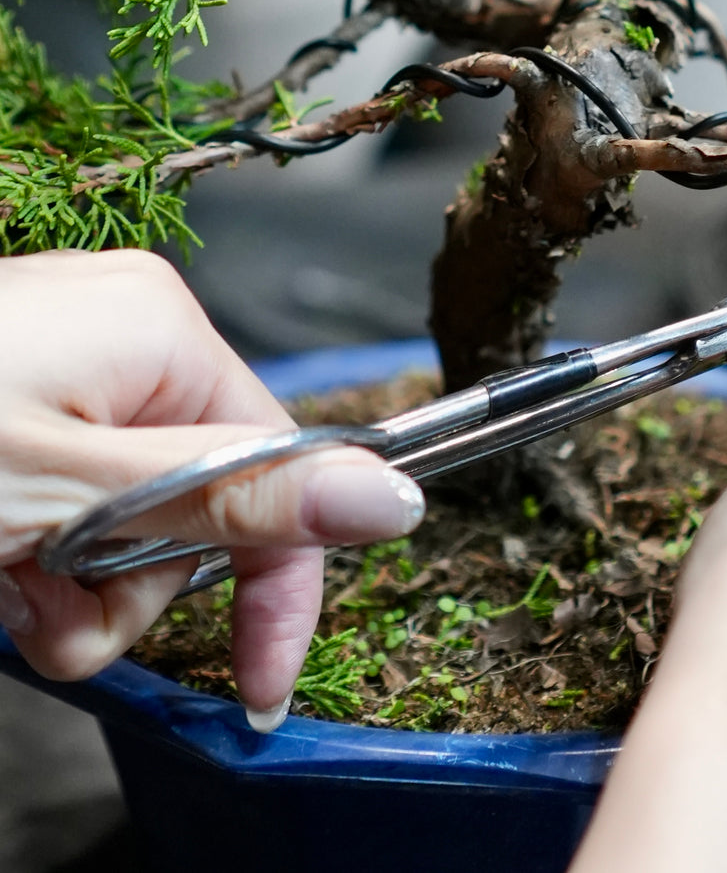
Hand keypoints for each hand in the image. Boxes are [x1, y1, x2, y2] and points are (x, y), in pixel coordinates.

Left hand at [0, 250, 424, 727]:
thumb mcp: (74, 496)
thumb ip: (245, 500)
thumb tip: (397, 497)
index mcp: (160, 331)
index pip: (286, 468)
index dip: (280, 586)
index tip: (256, 686)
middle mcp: (122, 338)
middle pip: (205, 501)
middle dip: (138, 587)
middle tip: (56, 612)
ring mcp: (60, 371)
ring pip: (133, 518)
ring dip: (78, 585)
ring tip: (3, 590)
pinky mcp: (14, 409)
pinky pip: (70, 502)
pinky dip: (35, 558)